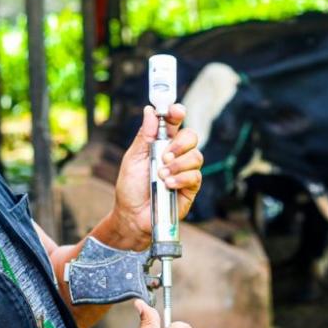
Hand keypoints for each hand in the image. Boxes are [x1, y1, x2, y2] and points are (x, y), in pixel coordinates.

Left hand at [110, 105, 202, 249]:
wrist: (132, 216)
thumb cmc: (131, 187)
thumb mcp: (133, 159)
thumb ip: (144, 136)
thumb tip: (150, 111)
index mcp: (160, 143)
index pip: (173, 123)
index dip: (176, 113)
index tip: (175, 111)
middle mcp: (176, 154)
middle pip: (191, 136)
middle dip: (180, 143)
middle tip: (165, 155)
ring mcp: (185, 170)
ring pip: (196, 156)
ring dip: (178, 164)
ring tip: (162, 175)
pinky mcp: (191, 188)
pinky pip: (195, 176)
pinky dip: (181, 179)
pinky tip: (168, 185)